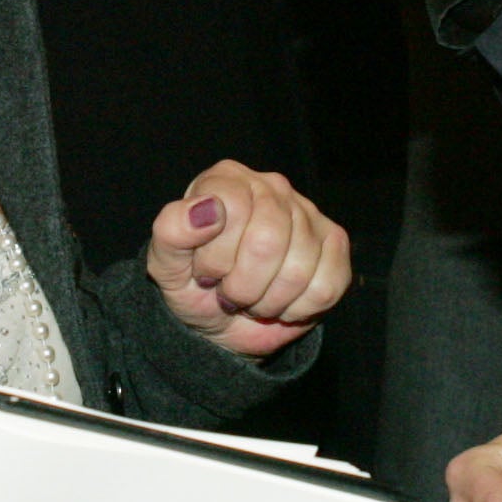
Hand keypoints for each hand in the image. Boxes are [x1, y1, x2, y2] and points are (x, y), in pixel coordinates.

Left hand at [145, 162, 350, 357]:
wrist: (220, 321)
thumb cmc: (193, 283)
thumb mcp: (166, 264)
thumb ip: (172, 230)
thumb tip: (205, 209)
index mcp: (227, 180)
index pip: (231, 209)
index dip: (216, 256)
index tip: (205, 273)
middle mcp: (272, 187)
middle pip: (268, 241)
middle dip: (242, 285)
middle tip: (229, 293)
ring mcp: (308, 214)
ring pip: (298, 270)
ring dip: (267, 301)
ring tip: (253, 297)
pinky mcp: (335, 244)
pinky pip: (325, 288)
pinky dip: (298, 309)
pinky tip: (281, 301)